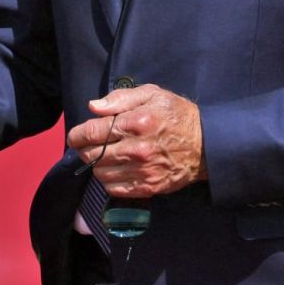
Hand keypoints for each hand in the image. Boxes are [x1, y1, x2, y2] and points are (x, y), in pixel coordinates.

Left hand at [65, 83, 205, 198]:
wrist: (208, 145)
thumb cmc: (177, 115)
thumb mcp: (152, 95)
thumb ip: (119, 98)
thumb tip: (93, 107)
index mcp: (137, 122)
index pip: (92, 132)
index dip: (77, 135)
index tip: (75, 136)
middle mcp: (137, 149)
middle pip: (92, 154)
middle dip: (84, 149)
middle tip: (88, 145)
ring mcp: (143, 171)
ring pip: (100, 173)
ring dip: (97, 165)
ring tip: (105, 156)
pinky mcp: (149, 187)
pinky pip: (114, 189)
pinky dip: (109, 181)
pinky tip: (116, 170)